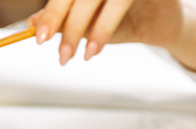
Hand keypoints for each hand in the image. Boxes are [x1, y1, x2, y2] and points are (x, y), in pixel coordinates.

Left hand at [34, 0, 182, 62]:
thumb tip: (33, 23)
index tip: (39, 36)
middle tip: (61, 53)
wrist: (161, 22)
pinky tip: (96, 47)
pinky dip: (104, 28)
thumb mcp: (90, 22)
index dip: (51, 14)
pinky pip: (119, 3)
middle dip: (64, 24)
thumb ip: (64, 20)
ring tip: (80, 56)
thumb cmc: (125, 18)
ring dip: (83, 29)